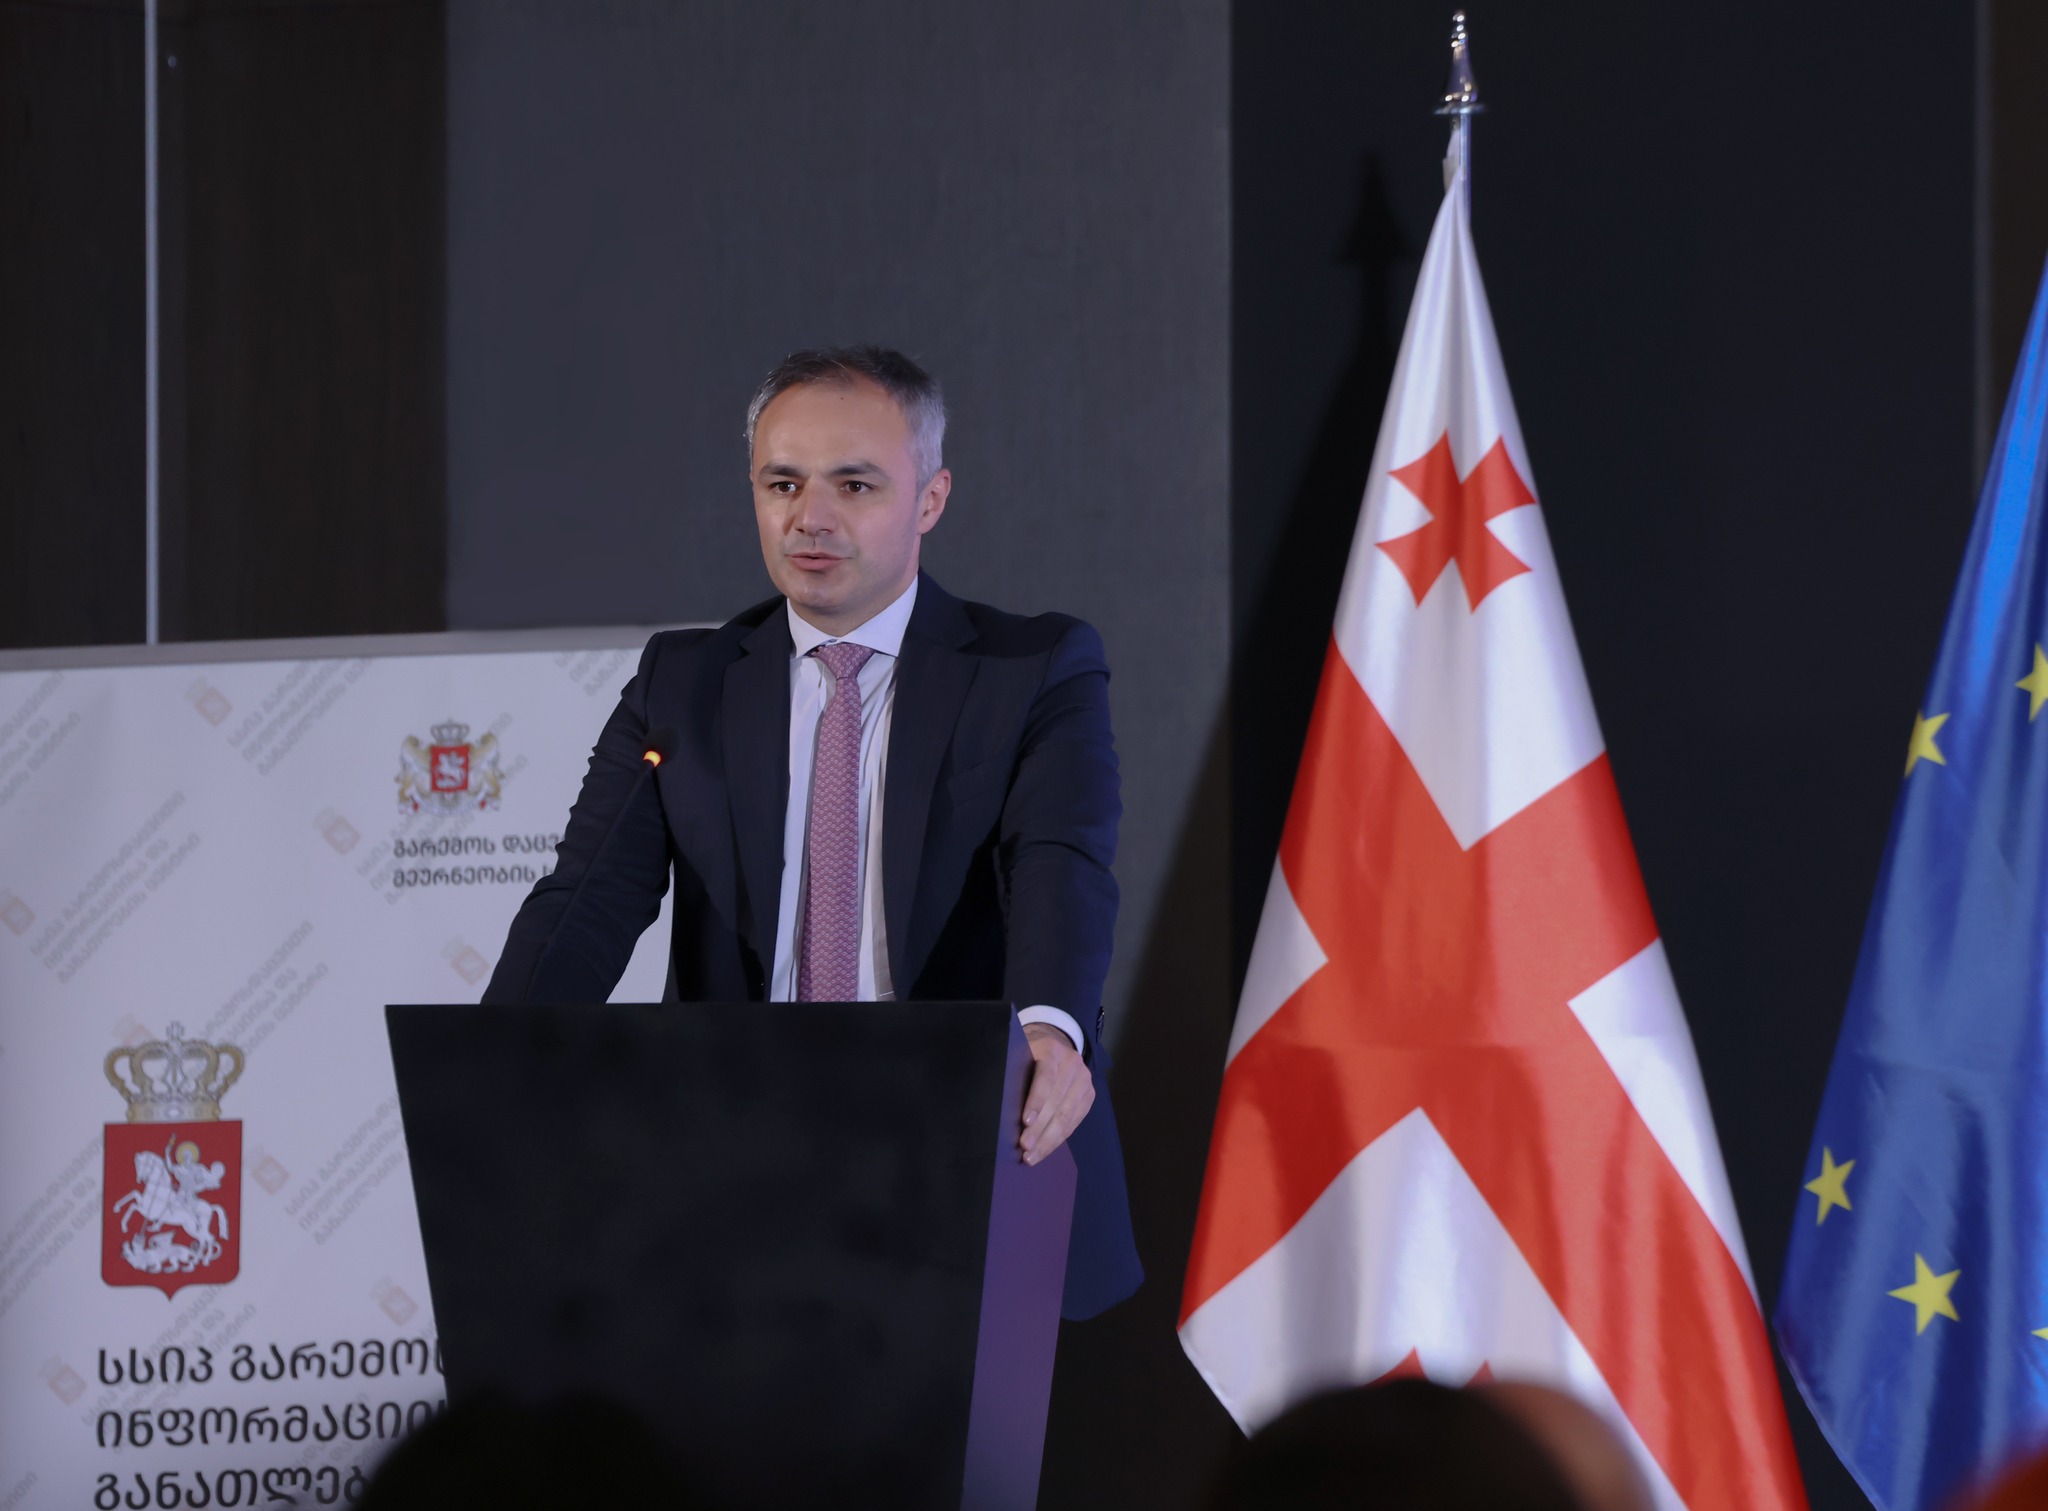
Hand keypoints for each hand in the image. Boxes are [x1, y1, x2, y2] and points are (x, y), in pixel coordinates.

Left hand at [1019, 1022, 1093, 1164]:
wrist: (1053, 1042)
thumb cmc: (1026, 1053)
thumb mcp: (1016, 1053)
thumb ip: (1011, 1071)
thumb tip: (999, 1104)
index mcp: (1051, 1049)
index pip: (1045, 1077)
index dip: (1036, 1101)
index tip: (1025, 1122)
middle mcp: (1071, 1063)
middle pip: (1056, 1101)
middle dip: (1040, 1128)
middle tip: (1025, 1148)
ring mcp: (1083, 1079)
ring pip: (1067, 1116)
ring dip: (1049, 1139)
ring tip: (1032, 1156)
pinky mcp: (1089, 1094)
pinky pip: (1074, 1121)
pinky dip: (1058, 1138)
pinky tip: (1045, 1149)